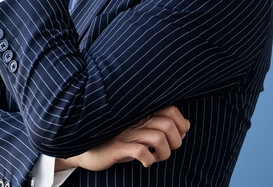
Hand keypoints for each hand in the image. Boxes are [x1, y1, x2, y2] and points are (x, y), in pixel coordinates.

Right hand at [54, 106, 190, 170]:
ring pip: (159, 138)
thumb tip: (186, 125)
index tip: (178, 136)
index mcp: (141, 112)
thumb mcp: (138, 130)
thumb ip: (159, 125)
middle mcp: (135, 119)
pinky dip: (149, 159)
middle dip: (176, 142)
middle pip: (169, 125)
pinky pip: (142, 151)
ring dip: (164, 153)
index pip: (171, 110)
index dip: (181, 124)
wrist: (86, 148)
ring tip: (156, 157)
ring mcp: (126, 132)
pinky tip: (145, 162)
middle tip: (167, 150)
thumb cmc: (116, 139)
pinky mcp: (117, 146)